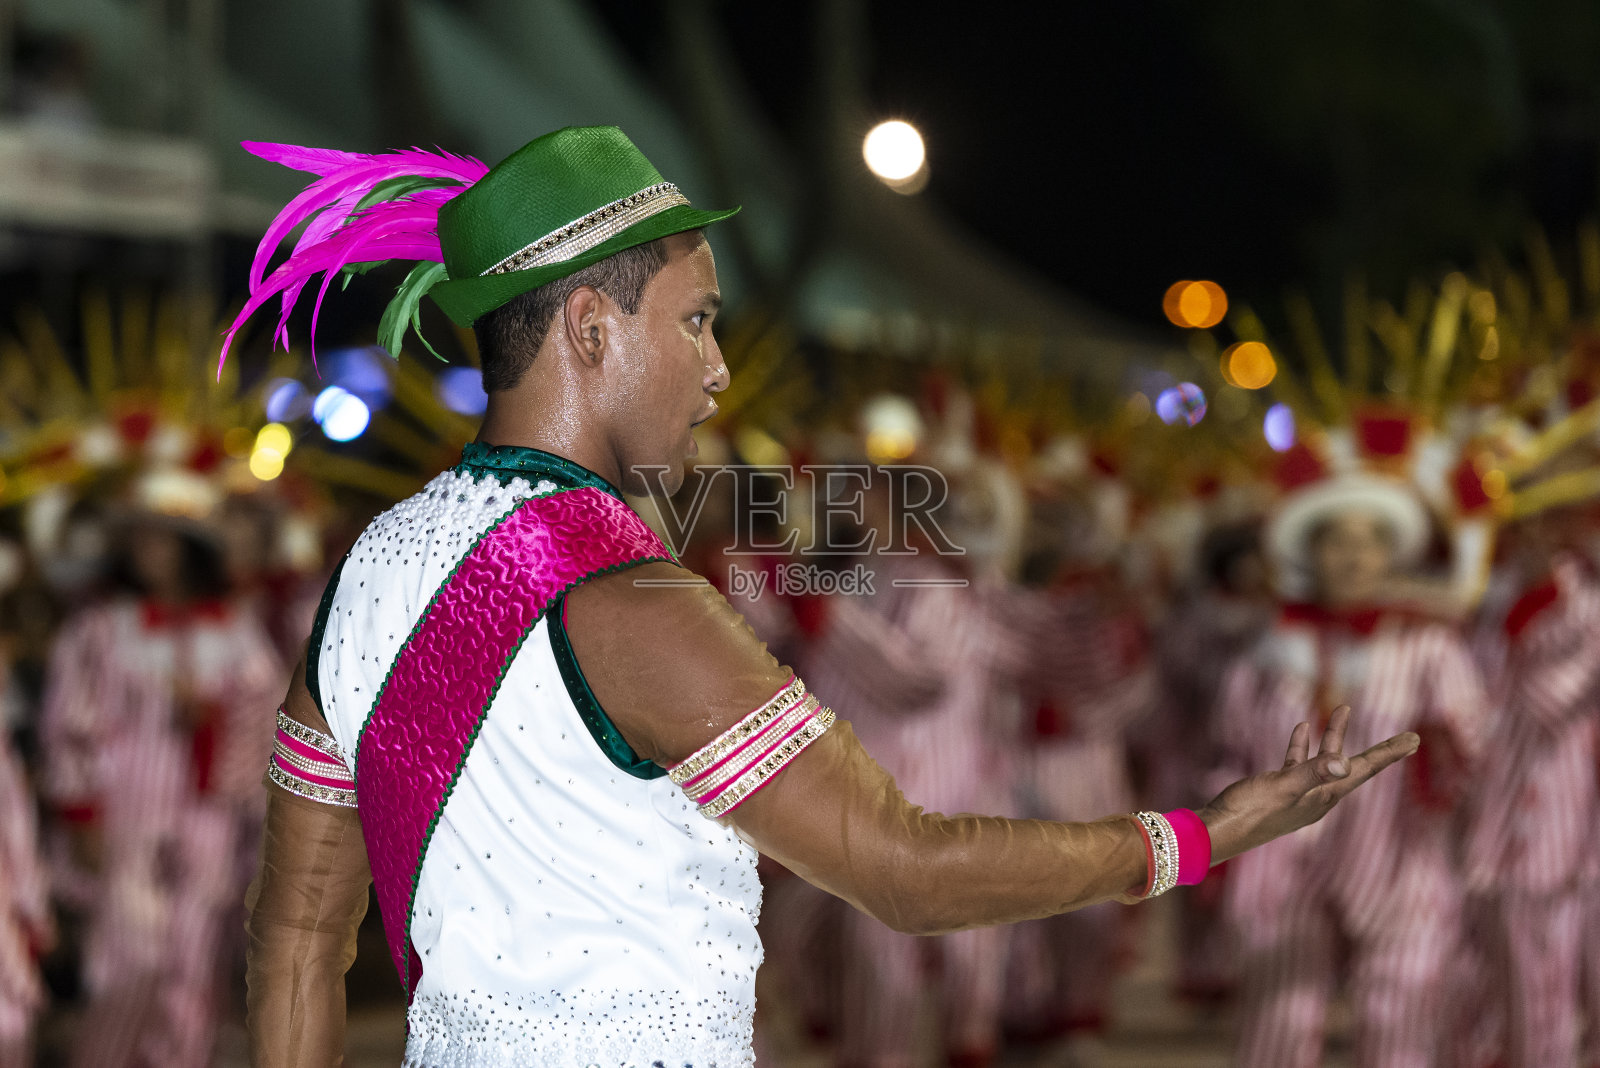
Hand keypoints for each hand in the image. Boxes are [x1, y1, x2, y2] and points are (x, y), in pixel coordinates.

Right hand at [1197, 706, 1418, 863]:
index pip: (1364, 769)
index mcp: (1325, 796)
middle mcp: (1318, 797)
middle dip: (1377, 749)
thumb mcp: (1283, 788)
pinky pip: (1299, 762)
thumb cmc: (1250, 812)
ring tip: (1344, 710)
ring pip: (1325, 760)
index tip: (1414, 740)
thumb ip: (1311, 773)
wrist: (1218, 833)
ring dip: (1334, 736)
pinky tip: (1301, 729)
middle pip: (1352, 765)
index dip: (1389, 753)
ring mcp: (1299, 794)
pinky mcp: (1279, 790)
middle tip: (1409, 737)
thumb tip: (1343, 763)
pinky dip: (1303, 745)